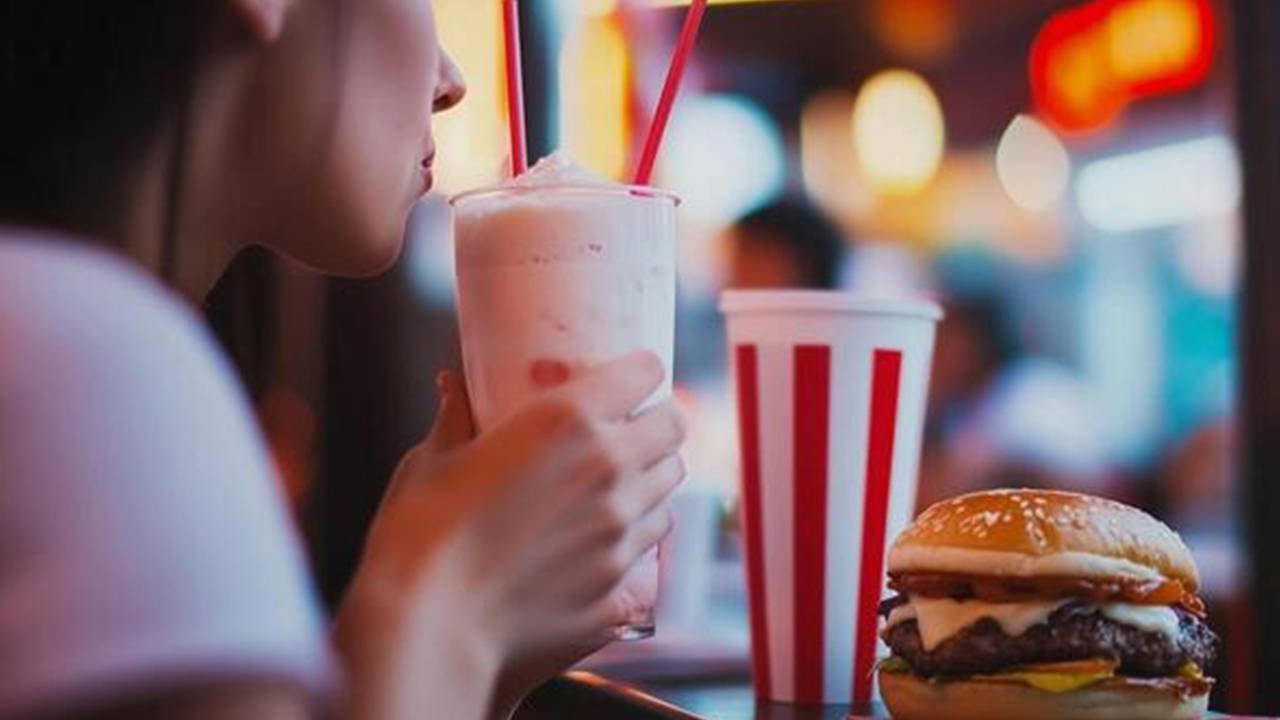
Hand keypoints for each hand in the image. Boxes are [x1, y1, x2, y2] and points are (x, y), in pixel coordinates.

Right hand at [336, 351, 686, 719]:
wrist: (431, 630)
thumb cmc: (421, 538)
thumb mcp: (432, 462)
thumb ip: (455, 418)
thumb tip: (452, 385)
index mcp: (568, 421)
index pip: (645, 372)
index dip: (639, 371)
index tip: (627, 379)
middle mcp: (610, 471)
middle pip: (673, 430)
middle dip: (655, 424)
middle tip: (627, 431)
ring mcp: (621, 533)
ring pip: (668, 490)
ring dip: (648, 482)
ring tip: (612, 489)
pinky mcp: (621, 590)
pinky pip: (648, 552)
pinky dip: (632, 541)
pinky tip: (597, 546)